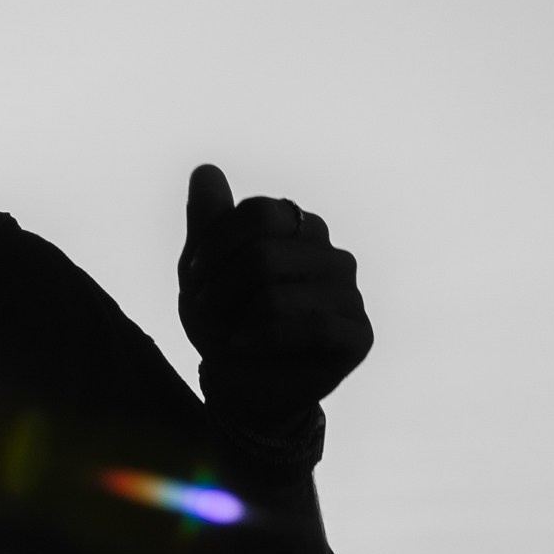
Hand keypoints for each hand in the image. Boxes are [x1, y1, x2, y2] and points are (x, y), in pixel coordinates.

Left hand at [178, 164, 372, 435]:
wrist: (235, 383)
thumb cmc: (224, 320)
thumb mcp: (203, 266)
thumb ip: (207, 219)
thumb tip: (205, 170)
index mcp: (301, 228)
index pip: (259, 212)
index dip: (215, 247)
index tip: (195, 279)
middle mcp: (332, 253)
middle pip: (264, 251)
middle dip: (220, 288)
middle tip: (208, 313)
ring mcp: (349, 292)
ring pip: (277, 292)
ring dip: (235, 319)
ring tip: (230, 334)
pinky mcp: (358, 334)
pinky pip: (307, 326)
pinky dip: (260, 340)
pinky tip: (244, 348)